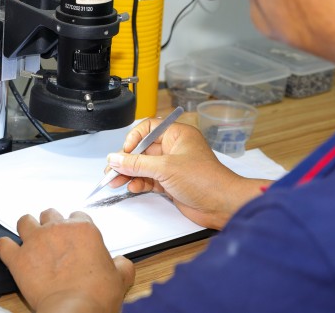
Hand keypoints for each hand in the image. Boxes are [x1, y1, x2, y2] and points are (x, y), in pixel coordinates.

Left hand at [0, 209, 133, 312]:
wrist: (75, 310)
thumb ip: (121, 265)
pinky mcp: (18, 258)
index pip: (78, 216)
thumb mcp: (120, 278)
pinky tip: (8, 251)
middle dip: (50, 224)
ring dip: (27, 228)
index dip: (76, 227)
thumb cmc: (97, 296)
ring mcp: (35, 242)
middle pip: (50, 213)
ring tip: (30, 240)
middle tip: (53, 240)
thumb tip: (121, 263)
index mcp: (84, 230)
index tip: (75, 238)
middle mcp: (57, 229)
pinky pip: (3, 245)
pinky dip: (4, 247)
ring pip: (25, 221)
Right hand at [106, 118, 268, 229]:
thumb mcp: (165, 168)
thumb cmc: (206, 180)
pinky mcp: (171, 183)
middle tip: (111, 170)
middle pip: (142, 150)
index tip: (124, 152)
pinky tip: (132, 187)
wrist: (223, 205)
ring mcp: (172, 166)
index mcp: (177, 135)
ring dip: (129, 174)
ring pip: (144, 166)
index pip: (148, 129)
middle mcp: (174, 148)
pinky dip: (139, 183)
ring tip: (115, 181)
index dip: (133, 139)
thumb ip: (137, 163)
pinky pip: (149, 179)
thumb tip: (116, 159)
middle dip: (126, 161)